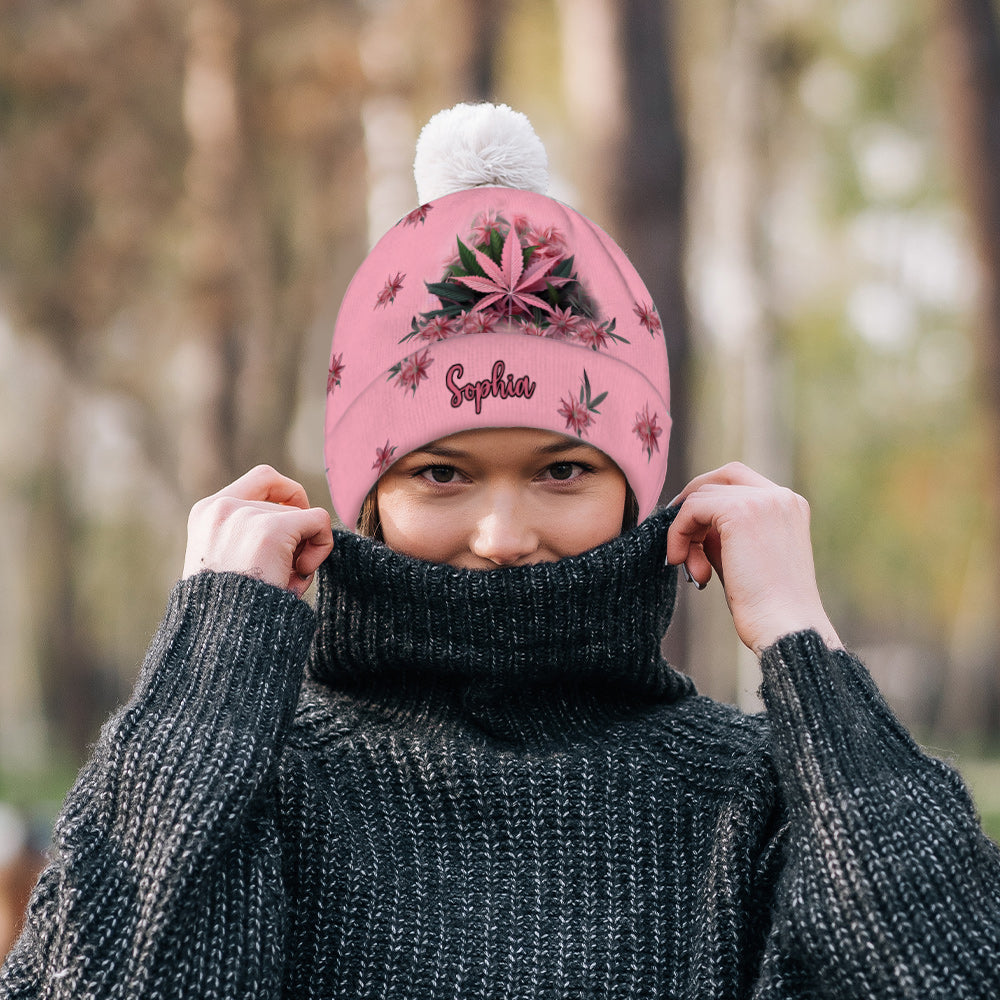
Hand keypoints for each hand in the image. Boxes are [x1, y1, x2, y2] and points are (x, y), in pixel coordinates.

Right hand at [183, 465, 333, 598]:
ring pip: (303, 516)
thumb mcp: (228, 562)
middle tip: (284, 572)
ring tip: (283, 582)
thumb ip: (250, 535)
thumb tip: (304, 517)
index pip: (262, 479)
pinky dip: (322, 546)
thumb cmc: (230, 611)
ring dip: (303, 550)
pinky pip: (319, 521)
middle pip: (286, 503)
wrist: (221, 637)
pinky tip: (300, 574)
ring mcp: (246, 516)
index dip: (288, 496)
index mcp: (206, 513)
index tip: (294, 525)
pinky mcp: (271, 530)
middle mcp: (222, 507)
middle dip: (294, 537)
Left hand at [666, 462, 841, 654]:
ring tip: (693, 569)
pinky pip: (692, 509)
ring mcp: (763, 501)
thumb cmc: (765, 605)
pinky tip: (680, 561)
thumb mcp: (743, 558)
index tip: (690, 529)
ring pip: (702, 495)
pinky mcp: (741, 512)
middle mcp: (781, 497)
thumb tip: (691, 522)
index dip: (708, 499)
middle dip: (693, 504)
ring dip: (686, 531)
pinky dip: (678, 533)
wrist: (784, 628)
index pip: (740, 481)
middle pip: (721, 477)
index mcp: (789, 506)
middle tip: (678, 537)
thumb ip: (722, 533)